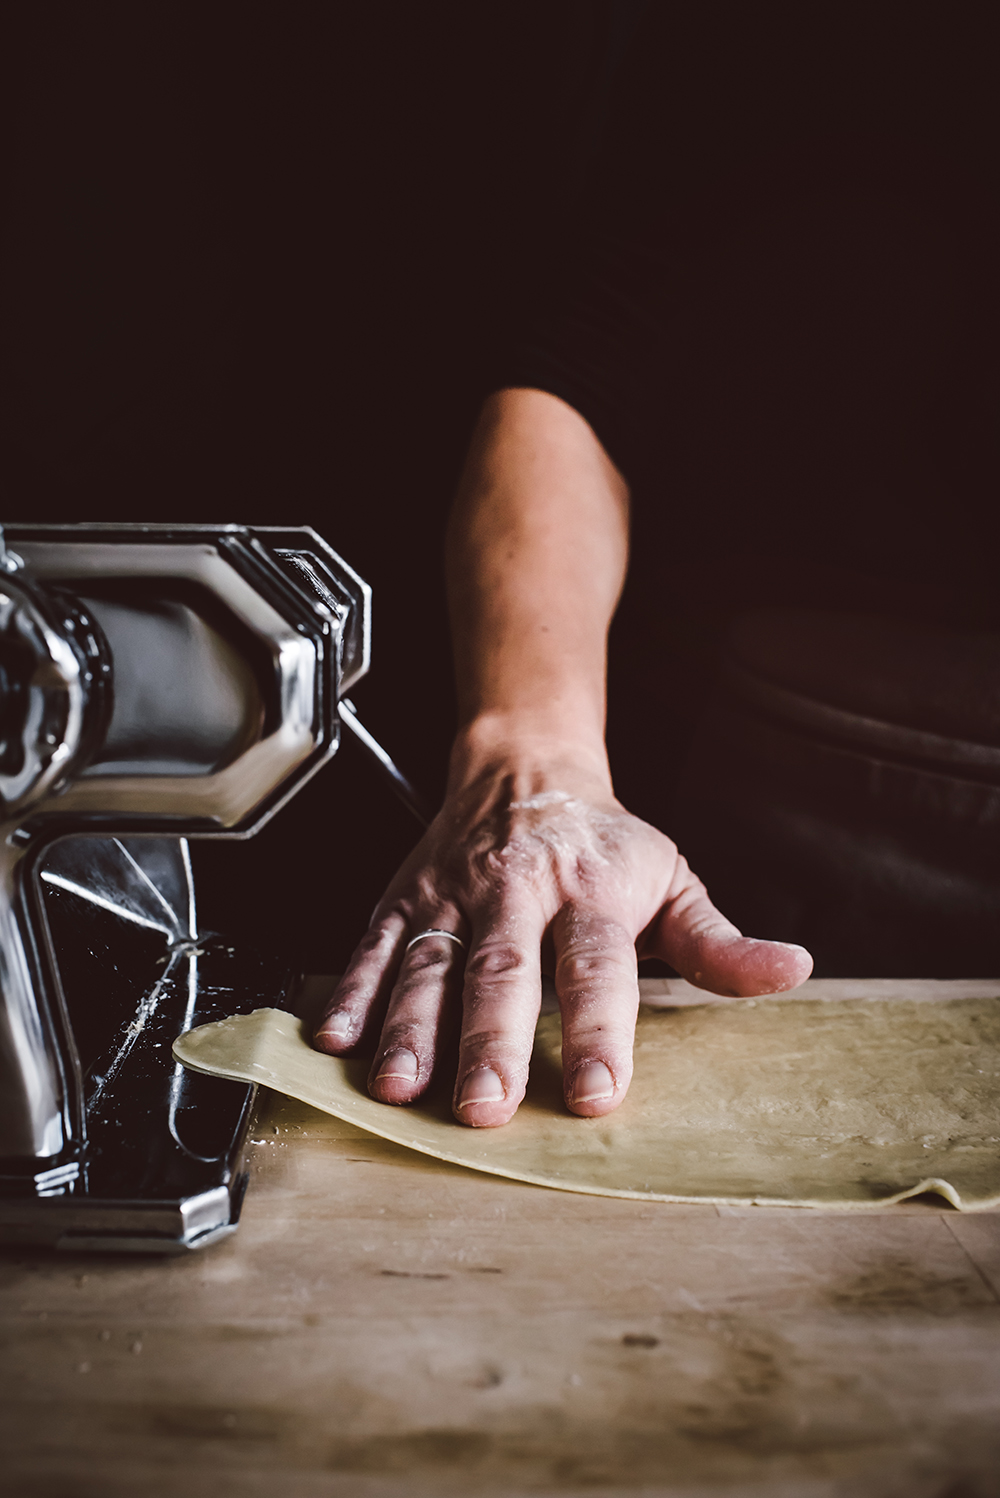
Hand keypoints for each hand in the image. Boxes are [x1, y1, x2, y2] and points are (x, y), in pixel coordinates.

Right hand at [313, 739, 811, 1126]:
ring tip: (400, 1089)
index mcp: (589, 891)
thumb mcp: (671, 879)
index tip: (594, 1093)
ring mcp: (452, 894)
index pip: (597, 966)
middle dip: (489, 1042)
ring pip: (426, 963)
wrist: (524, 765)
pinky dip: (352, 993)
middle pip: (501, 970)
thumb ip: (718, 941)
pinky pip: (373, 947)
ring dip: (408, 1027)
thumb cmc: (604, 842)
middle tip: (484, 1109)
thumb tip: (789, 971)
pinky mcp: (404, 899)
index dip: (597, 1030)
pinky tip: (335, 1042)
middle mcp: (515, 890)